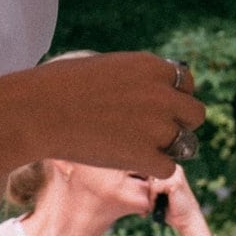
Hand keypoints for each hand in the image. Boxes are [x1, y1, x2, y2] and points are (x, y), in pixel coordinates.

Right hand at [19, 51, 203, 178]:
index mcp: (152, 66)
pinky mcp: (146, 155)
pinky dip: (153, 169)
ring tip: (140, 148)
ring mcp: (157, 125)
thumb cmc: (62, 87)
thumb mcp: (108, 68)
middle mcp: (162, 93)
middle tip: (153, 132)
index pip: (187, 83)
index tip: (157, 108)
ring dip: (168, 148)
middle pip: (196, 114)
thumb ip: (138, 79)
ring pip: (187, 144)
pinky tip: (131, 162)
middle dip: (179, 124)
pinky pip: (169, 168)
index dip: (175, 97)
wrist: (39, 110)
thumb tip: (156, 93)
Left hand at [148, 164, 215, 235]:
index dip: (145, 183)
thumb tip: (135, 176)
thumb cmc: (173, 209)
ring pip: (151, 182)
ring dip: (149, 195)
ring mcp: (175, 174)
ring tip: (152, 206)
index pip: (150, 169)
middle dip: (146, 190)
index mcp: (172, 168)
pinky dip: (152, 199)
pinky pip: (154, 188)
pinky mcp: (174, 182)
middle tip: (148, 205)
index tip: (147, 198)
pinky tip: (155, 207)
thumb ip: (153, 184)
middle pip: (149, 174)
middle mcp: (174, 168)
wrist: (187, 220)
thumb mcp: (161, 194)